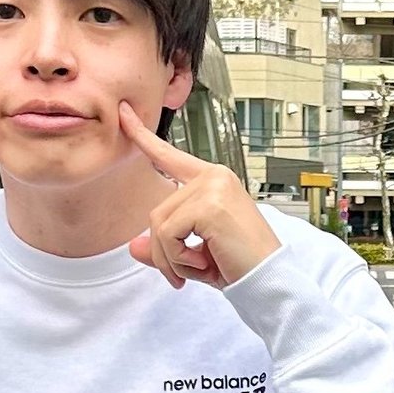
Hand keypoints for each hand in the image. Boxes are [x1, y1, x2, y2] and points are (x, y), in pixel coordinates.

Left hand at [119, 101, 279, 288]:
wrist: (269, 279)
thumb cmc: (241, 264)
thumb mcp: (195, 254)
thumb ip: (165, 246)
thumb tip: (134, 247)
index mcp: (213, 181)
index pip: (170, 156)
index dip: (143, 137)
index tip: (124, 113)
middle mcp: (213, 177)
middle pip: (158, 212)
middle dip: (163, 251)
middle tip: (180, 275)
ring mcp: (212, 188)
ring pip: (159, 225)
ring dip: (171, 257)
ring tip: (196, 269)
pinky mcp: (209, 206)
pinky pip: (169, 234)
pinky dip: (178, 258)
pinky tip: (203, 263)